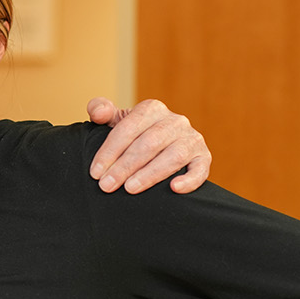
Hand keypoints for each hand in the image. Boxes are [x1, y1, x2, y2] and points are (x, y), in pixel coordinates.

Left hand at [87, 97, 210, 193]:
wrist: (158, 146)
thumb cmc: (133, 135)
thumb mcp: (116, 120)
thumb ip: (101, 111)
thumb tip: (97, 112)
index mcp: (152, 109)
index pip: (128, 128)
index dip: (110, 151)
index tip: (95, 172)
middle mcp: (175, 121)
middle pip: (149, 144)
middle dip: (125, 166)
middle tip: (107, 185)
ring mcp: (192, 139)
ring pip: (174, 156)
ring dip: (150, 174)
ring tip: (130, 189)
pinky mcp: (203, 157)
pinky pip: (201, 169)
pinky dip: (190, 179)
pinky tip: (174, 188)